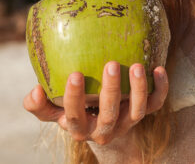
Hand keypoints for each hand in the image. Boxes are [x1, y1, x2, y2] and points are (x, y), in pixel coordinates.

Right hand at [23, 62, 167, 144]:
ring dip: (138, 89)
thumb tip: (34, 89)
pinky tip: (158, 68)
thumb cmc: (74, 110)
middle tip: (111, 64)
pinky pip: (155, 103)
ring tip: (137, 65)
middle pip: (109, 115)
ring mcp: (126, 123)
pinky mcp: (143, 114)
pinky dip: (160, 88)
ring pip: (136, 112)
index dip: (74, 97)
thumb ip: (39, 104)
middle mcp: (105, 130)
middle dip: (111, 91)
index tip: (75, 74)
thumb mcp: (53, 111)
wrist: (101, 125)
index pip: (74, 115)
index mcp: (80, 127)